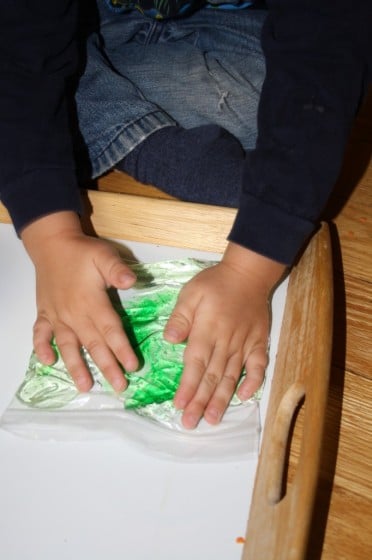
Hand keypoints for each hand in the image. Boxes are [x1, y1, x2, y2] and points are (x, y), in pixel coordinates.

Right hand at [21, 211, 137, 391]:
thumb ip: (117, 270)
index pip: (110, 330)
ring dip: (76, 366)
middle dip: (107, 366)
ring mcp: (57, 315)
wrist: (52, 244)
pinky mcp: (44, 313)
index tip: (133, 367)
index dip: (121, 349)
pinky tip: (48, 362)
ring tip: (85, 386)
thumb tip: (132, 282)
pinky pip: (40, 334)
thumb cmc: (82, 251)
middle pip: (93, 344)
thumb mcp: (103, 255)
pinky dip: (42, 348)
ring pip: (68, 345)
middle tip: (119, 387)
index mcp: (91, 302)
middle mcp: (74, 314)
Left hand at [164, 242, 285, 428]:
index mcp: (207, 330)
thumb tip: (170, 339)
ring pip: (232, 376)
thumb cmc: (215, 283)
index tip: (179, 406)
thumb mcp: (191, 292)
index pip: (195, 363)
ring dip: (222, 399)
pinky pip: (258, 365)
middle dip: (201, 401)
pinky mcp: (259, 342)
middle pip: (212, 376)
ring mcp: (245, 344)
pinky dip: (253, 381)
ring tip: (214, 419)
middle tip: (191, 423)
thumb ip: (181, 317)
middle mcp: (226, 341)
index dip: (188, 386)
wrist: (249, 274)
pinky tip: (244, 396)